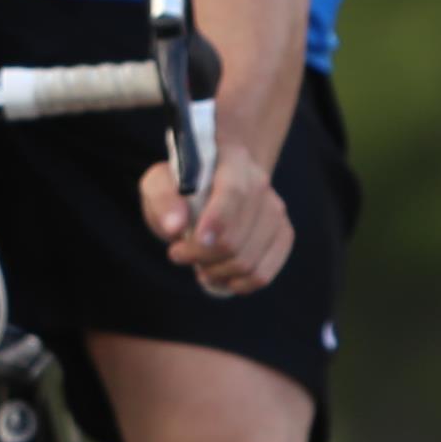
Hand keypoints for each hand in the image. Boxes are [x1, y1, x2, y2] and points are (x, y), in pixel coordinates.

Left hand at [139, 136, 293, 293]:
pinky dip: (238, 284)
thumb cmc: (179, 189)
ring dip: (216, 272)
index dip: (218, 219)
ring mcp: (275, 209)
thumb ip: (163, 200)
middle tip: (178, 253)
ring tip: (198, 265)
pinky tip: (220, 277)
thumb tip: (176, 225)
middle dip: (202, 254)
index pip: (234, 191)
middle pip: (238, 235)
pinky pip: (263, 273)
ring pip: (249, 260)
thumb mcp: (158, 185)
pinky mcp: (282, 234)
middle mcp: (260, 181)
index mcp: (231, 158)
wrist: (206, 193)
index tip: (197, 239)